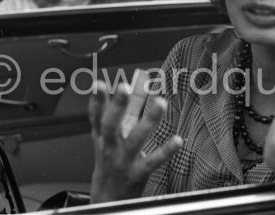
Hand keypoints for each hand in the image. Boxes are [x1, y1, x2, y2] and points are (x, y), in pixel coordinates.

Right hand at [89, 81, 182, 202]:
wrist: (109, 197)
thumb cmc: (114, 157)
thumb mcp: (117, 132)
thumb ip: (130, 105)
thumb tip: (139, 76)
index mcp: (104, 135)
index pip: (98, 115)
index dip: (97, 100)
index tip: (99, 84)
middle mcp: (111, 146)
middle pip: (110, 125)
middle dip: (117, 106)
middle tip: (124, 87)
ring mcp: (123, 160)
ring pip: (135, 140)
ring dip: (148, 121)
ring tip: (160, 102)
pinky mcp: (138, 173)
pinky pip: (152, 162)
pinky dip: (165, 151)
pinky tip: (177, 140)